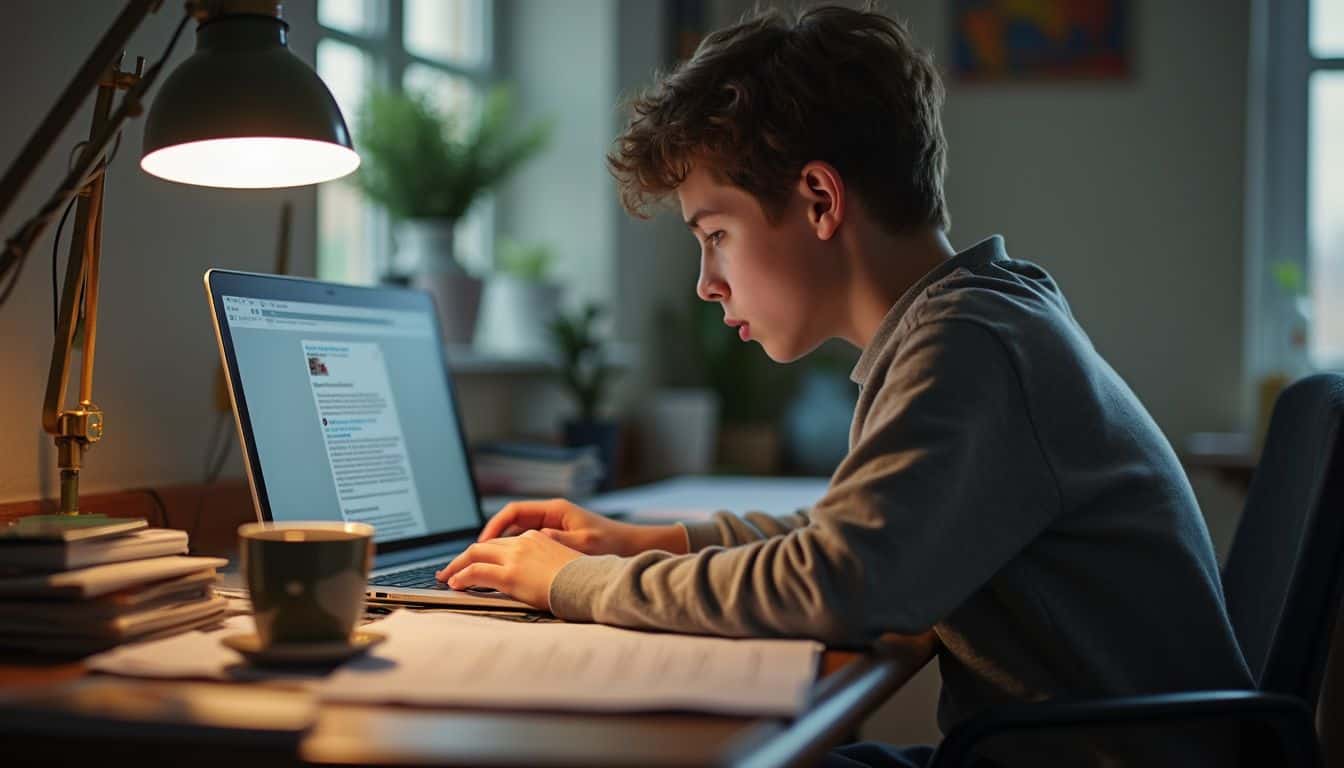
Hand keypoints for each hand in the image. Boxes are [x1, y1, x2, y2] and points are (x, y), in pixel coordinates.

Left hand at [435, 530, 581, 609]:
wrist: (591, 583)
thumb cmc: (582, 579)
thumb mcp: (561, 562)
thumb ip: (542, 562)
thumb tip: (532, 574)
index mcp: (535, 538)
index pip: (501, 542)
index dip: (484, 551)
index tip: (473, 561)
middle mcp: (522, 543)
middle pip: (484, 546)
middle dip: (463, 557)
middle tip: (450, 569)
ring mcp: (515, 557)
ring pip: (474, 555)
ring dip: (457, 566)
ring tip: (446, 577)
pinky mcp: (510, 575)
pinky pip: (477, 573)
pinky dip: (462, 576)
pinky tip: (455, 584)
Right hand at [477, 498, 686, 556]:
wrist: (633, 546)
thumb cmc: (612, 543)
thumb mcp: (585, 543)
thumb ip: (558, 541)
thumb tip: (534, 539)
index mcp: (554, 511)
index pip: (513, 512)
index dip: (493, 527)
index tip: (480, 544)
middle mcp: (550, 516)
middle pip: (510, 524)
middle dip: (489, 540)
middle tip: (471, 558)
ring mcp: (552, 528)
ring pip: (516, 536)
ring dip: (500, 549)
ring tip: (482, 567)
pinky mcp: (556, 541)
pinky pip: (527, 545)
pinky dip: (514, 555)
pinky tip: (506, 571)